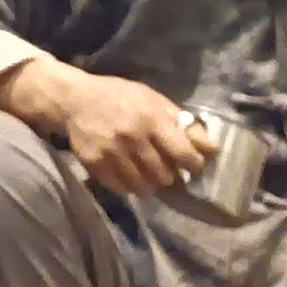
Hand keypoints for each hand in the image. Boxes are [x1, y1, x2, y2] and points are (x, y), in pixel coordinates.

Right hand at [7, 60, 207, 194]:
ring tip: (147, 173)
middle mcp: (133, 138)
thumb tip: (211, 147)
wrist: (75, 100)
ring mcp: (112, 153)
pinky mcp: (96, 165)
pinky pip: (122, 189)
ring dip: (150, 183)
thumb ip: (181, 123)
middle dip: (169, 174)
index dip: (194, 164)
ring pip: (144, 187)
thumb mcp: (153, 100)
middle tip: (165, 168)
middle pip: (164, 176)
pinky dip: (129, 186)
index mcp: (151, 119)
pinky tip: (128, 173)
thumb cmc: (119, 97)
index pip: (184, 154)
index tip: (193, 165)